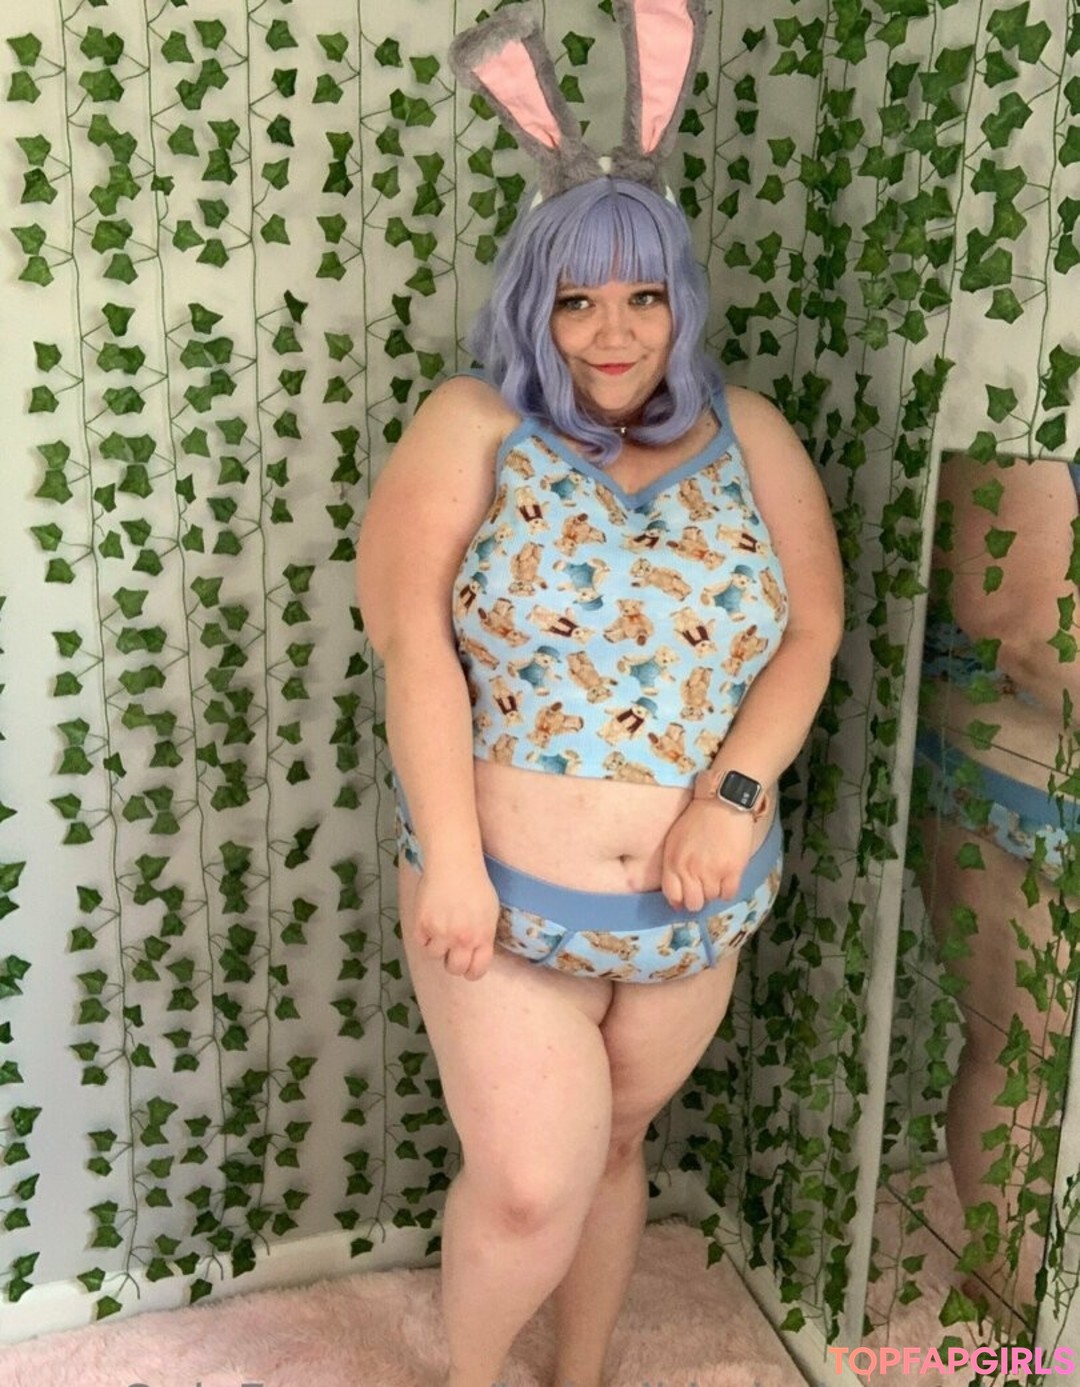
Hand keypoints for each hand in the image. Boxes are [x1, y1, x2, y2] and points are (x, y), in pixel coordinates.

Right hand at [411, 858, 499, 981]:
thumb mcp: (490, 912)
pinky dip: (424, 935)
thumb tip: (476, 951)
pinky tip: (430, 920)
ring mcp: (441, 933)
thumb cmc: (475, 883)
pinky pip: (421, 942)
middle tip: (451, 948)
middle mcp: (463, 939)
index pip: (476, 971)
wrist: (453, 863)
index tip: (467, 965)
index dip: (471, 971)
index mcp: (483, 936)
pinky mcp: (422, 924)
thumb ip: (484, 935)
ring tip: (440, 925)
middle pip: (454, 969)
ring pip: (435, 955)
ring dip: (437, 944)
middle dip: (453, 961)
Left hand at [660, 800, 755, 910]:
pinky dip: (728, 890)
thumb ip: (672, 865)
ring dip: (714, 890)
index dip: (679, 901)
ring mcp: (712, 872)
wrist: (723, 802)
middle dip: (697, 899)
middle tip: (703, 888)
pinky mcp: (732, 871)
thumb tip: (676, 891)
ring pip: (712, 899)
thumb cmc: (697, 819)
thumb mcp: (674, 840)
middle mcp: (690, 870)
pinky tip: (727, 878)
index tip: (685, 898)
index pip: (672, 896)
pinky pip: (728, 895)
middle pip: (693, 903)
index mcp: (673, 862)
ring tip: (717, 875)